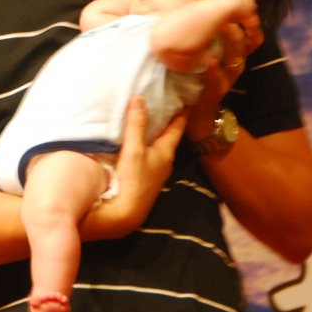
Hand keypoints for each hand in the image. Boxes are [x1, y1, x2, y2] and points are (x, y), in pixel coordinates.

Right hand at [84, 97, 184, 239]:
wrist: (125, 213)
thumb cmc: (133, 180)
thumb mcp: (134, 149)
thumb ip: (136, 125)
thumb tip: (139, 98)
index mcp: (166, 152)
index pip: (177, 128)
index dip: (181, 114)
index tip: (186, 100)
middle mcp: (165, 162)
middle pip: (169, 138)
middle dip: (168, 123)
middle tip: (164, 106)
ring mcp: (156, 172)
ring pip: (159, 148)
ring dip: (156, 136)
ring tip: (149, 122)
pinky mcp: (147, 179)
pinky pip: (150, 156)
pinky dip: (148, 146)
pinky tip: (138, 145)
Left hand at [187, 0, 262, 136]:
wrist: (196, 107)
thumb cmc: (201, 72)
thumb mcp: (209, 48)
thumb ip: (213, 27)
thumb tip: (216, 2)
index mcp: (236, 53)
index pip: (253, 36)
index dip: (252, 20)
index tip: (246, 2)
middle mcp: (235, 64)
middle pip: (245, 44)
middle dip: (239, 26)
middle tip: (230, 10)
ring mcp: (226, 79)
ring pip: (235, 61)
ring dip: (230, 43)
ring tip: (224, 27)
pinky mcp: (214, 92)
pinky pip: (217, 80)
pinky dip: (214, 71)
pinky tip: (210, 61)